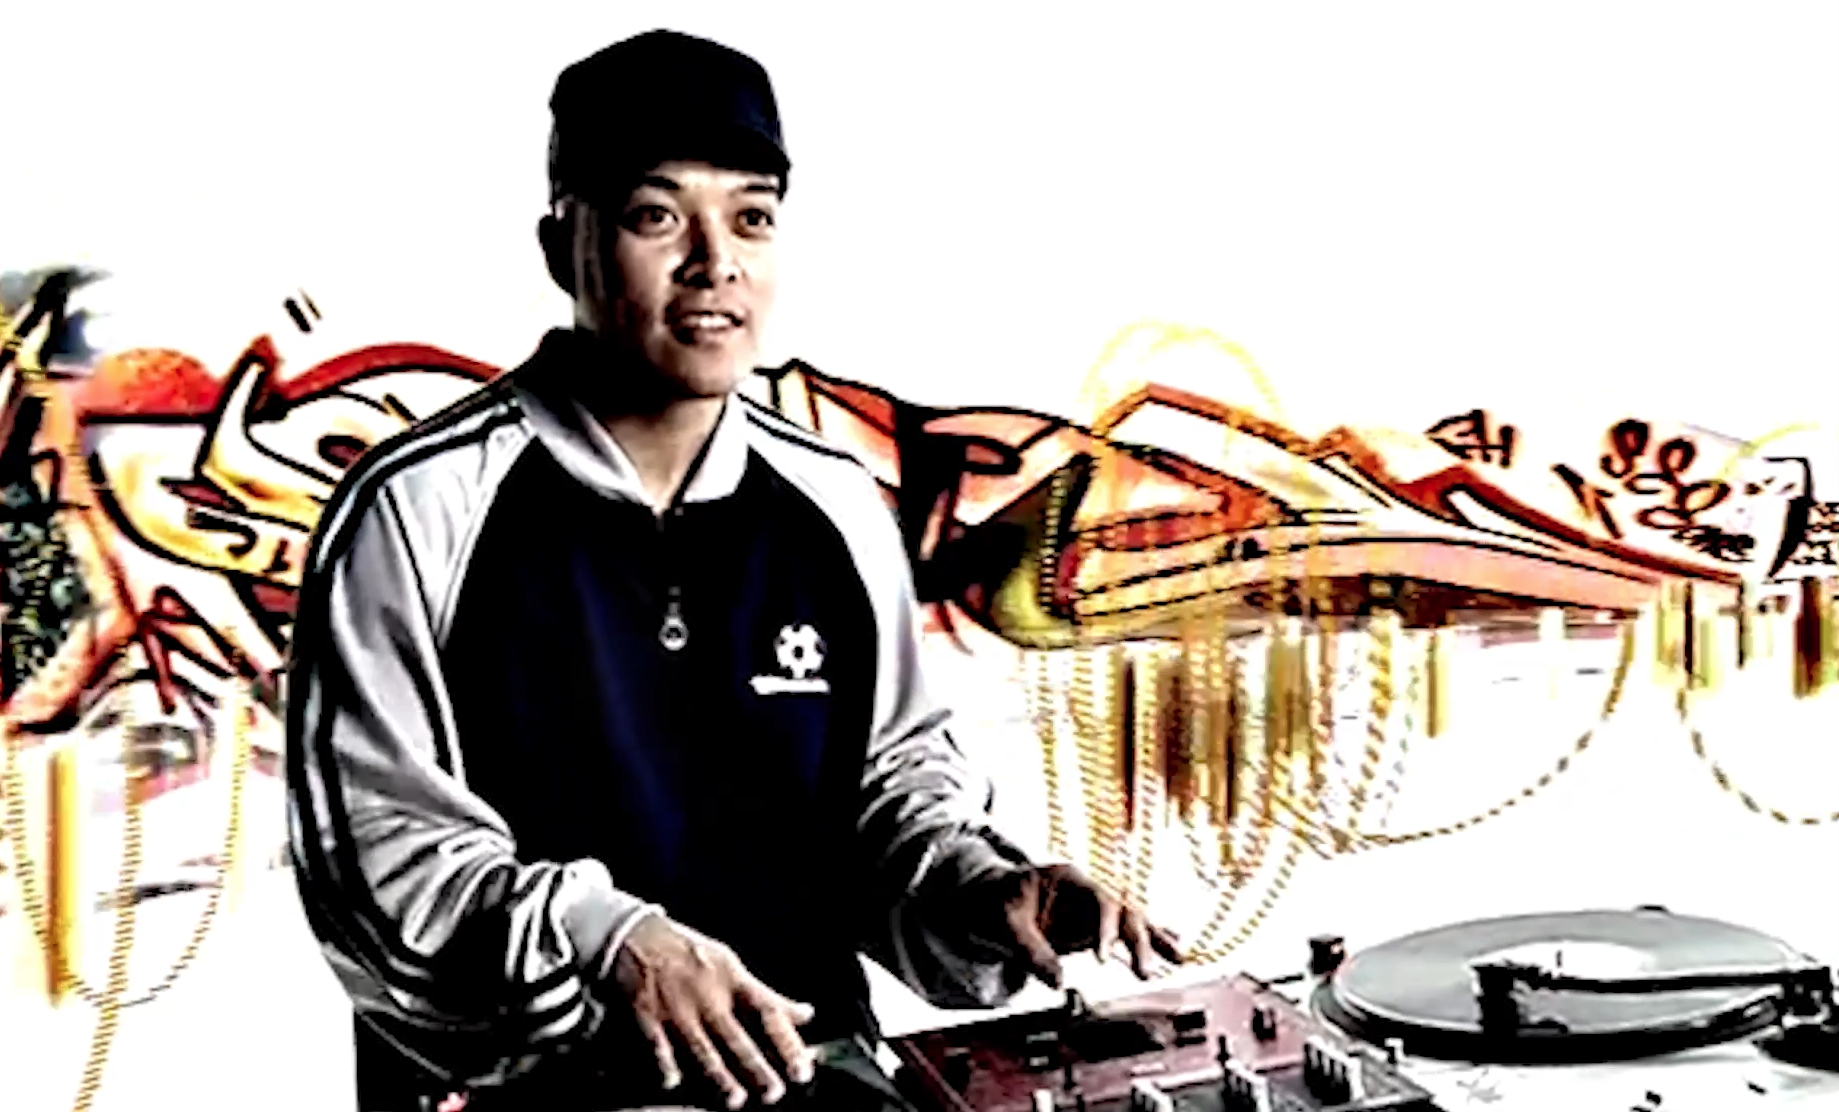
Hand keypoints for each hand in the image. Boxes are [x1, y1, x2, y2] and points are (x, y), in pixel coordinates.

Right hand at [612, 915, 814, 1108]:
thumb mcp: (732, 966)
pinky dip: (665, 1062)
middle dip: (757, 1067)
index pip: (768, 1012)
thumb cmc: (690, 954)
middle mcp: (708, 995)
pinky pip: (658, 1044)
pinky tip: (673, 1081)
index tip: (802, 1069)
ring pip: (702, 1047)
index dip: (788, 1041)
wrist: (637, 936)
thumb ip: (767, 995)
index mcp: (732, 980)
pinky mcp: (648, 1016)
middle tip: (775, 1092)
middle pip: (737, 1036)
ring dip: (719, 1075)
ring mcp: (677, 1008)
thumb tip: (806, 1014)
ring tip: (736, 1098)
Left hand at [962, 864, 1182, 986]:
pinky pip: (1127, 933)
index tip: (1102, 959)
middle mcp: (1088, 889)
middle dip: (1136, 940)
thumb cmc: (995, 905)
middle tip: (1144, 973)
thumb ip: (1030, 951)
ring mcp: (1094, 908)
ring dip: (1152, 940)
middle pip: (1122, 910)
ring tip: (1177, 958)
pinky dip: (1150, 941)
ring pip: (1132, 920)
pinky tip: (1175, 952)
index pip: (1098, 898)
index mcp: (1067, 877)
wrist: (989, 902)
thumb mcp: (1004, 925)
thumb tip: (1058, 983)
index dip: (1105, 927)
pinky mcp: (1096, 927)